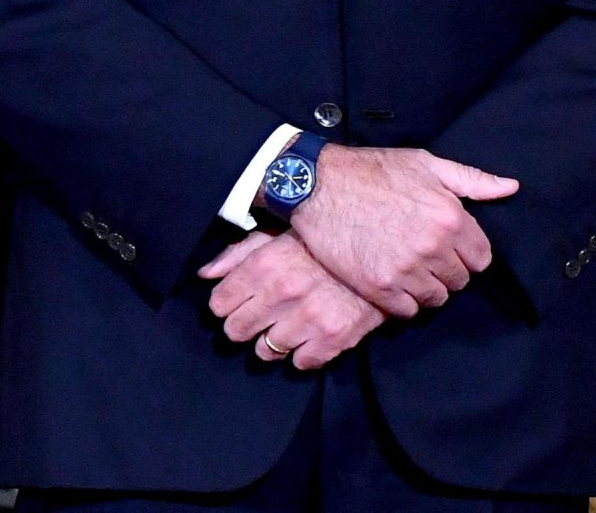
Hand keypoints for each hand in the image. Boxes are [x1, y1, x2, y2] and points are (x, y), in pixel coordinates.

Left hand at [200, 231, 384, 369]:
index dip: (229, 302)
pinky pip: (302, 362)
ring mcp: (309, 317)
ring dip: (274, 341)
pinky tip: (313, 333)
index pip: (219, 304)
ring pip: (265, 351)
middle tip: (264, 314)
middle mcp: (283, 291)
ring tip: (290, 324)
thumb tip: (206, 275)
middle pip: (235, 331)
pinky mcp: (334, 337)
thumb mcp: (283, 232)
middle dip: (246, 323)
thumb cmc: (330, 238)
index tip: (242, 300)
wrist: (389, 245)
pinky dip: (306, 352)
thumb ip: (240, 252)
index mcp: (266, 262)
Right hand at [289, 144, 518, 317]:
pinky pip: (406, 312)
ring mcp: (405, 270)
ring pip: (436, 299)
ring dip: (427, 290)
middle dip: (449, 272)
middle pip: (460, 281)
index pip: (481, 258)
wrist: (321, 184)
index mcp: (451, 217)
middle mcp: (433, 247)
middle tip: (429, 261)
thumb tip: (511, 188)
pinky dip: (404, 303)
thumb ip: (473, 180)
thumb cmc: (376, 170)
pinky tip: (394, 284)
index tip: (453, 249)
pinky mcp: (378, 287)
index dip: (468, 254)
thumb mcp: (428, 164)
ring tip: (412, 274)